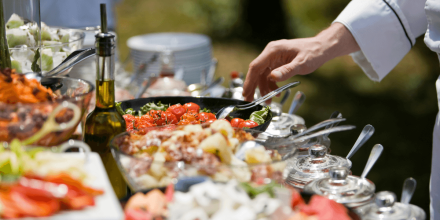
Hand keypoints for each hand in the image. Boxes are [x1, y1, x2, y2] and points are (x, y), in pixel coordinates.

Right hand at [242, 23, 359, 101]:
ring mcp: (273, 58)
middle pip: (256, 72)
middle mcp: (270, 53)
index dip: (249, 81)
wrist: (321, 47)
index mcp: (273, 51)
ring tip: (268, 102)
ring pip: (262, 75)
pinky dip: (271, 85)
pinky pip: (269, 75)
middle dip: (253, 87)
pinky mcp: (277, 62)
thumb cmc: (313, 53)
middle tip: (249, 101)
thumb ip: (287, 71)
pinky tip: (276, 93)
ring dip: (264, 89)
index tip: (246, 93)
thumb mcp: (301, 64)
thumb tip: (272, 78)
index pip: (256, 66)